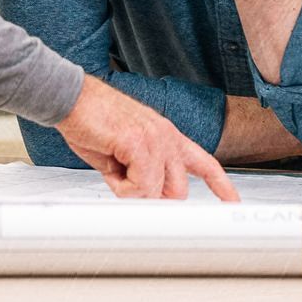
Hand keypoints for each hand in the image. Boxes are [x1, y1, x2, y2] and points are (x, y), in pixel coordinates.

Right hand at [55, 76, 239, 200]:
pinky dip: (121, 186)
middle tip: (126, 184)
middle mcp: (168, 136)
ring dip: (129, 190)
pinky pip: (140, 186)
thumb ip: (142, 174)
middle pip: (177, 191)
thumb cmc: (92, 124)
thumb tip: (147, 198)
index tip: (232, 203)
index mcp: (168, 136)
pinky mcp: (140, 143)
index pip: (205, 164)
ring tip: (112, 165)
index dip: (222, 186)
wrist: (70, 99)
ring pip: (156, 191)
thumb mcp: (124, 155)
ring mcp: (157, 138)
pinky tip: (110, 165)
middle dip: (150, 197)